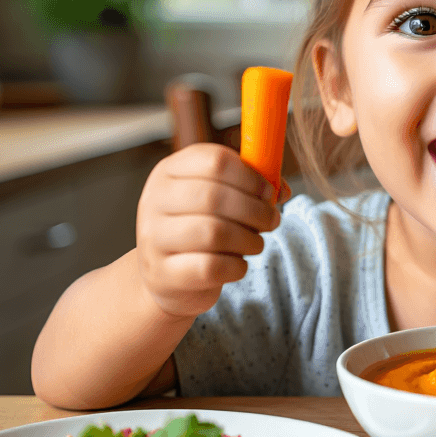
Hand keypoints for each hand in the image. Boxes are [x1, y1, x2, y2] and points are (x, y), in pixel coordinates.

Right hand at [135, 143, 290, 317]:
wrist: (165, 275)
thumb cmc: (199, 227)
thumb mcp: (218, 199)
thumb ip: (250, 187)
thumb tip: (281, 189)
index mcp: (169, 172)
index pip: (214, 160)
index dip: (251, 176)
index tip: (269, 192)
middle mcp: (154, 201)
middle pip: (214, 196)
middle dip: (255, 210)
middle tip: (272, 221)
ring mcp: (154, 238)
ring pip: (213, 233)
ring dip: (248, 239)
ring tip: (256, 243)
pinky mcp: (163, 273)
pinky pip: (210, 267)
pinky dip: (236, 267)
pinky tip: (239, 265)